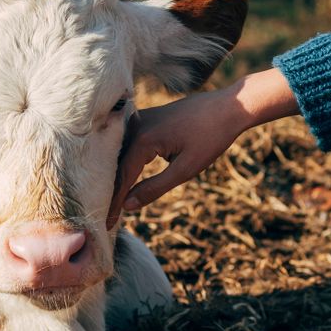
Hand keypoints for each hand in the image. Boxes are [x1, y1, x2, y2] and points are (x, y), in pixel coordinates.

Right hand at [107, 68, 298, 227]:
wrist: (229, 106)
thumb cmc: (211, 137)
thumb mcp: (185, 169)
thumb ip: (154, 188)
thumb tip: (128, 206)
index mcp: (143, 139)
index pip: (122, 178)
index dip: (114, 203)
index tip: (107, 224)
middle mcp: (135, 126)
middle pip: (115, 165)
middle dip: (109, 191)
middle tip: (101, 217)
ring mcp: (138, 120)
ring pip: (119, 154)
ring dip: (114, 176)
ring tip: (107, 201)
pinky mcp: (144, 118)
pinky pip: (127, 143)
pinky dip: (123, 161)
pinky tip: (120, 177)